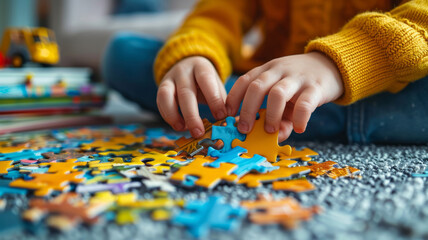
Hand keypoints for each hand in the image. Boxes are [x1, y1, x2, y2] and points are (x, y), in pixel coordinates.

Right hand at [157, 56, 226, 137]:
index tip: (221, 116)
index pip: (206, 80)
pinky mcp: (161, 86)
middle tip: (199, 132)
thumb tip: (228, 121)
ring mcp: (170, 78)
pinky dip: (168, 116)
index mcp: (201, 67)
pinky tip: (179, 126)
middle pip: (185, 92)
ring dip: (174, 115)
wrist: (189, 65)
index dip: (214, 99)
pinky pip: (160, 101)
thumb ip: (222, 101)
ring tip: (183, 129)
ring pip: (167, 96)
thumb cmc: (206, 82)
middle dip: (192, 115)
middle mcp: (184, 71)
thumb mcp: (216, 85)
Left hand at [226, 52, 343, 141]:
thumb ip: (277, 116)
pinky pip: (305, 103)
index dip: (233, 98)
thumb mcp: (284, 95)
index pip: (245, 80)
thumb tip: (273, 137)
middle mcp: (279, 71)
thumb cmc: (300, 84)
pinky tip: (299, 129)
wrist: (331, 65)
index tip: (227, 115)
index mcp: (267, 71)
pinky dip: (299, 118)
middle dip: (247, 110)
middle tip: (244, 129)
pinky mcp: (316, 87)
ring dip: (271, 115)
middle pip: (257, 87)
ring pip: (278, 93)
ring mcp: (297, 78)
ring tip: (270, 131)